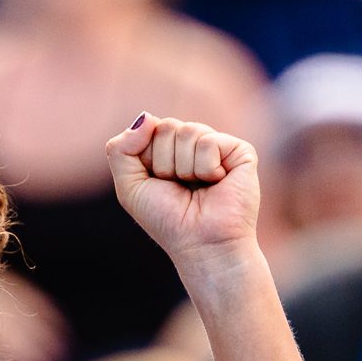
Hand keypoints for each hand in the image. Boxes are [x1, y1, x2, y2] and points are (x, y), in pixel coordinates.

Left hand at [105, 113, 261, 268]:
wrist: (201, 244)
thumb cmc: (167, 219)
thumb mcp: (129, 186)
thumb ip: (121, 149)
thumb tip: (146, 116)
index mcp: (168, 148)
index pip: (149, 127)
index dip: (146, 157)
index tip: (157, 182)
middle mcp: (194, 143)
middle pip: (167, 126)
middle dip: (164, 162)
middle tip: (179, 187)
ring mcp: (218, 146)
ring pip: (187, 132)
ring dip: (184, 168)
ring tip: (197, 187)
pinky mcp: (240, 151)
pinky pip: (209, 141)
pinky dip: (205, 168)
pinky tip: (216, 182)